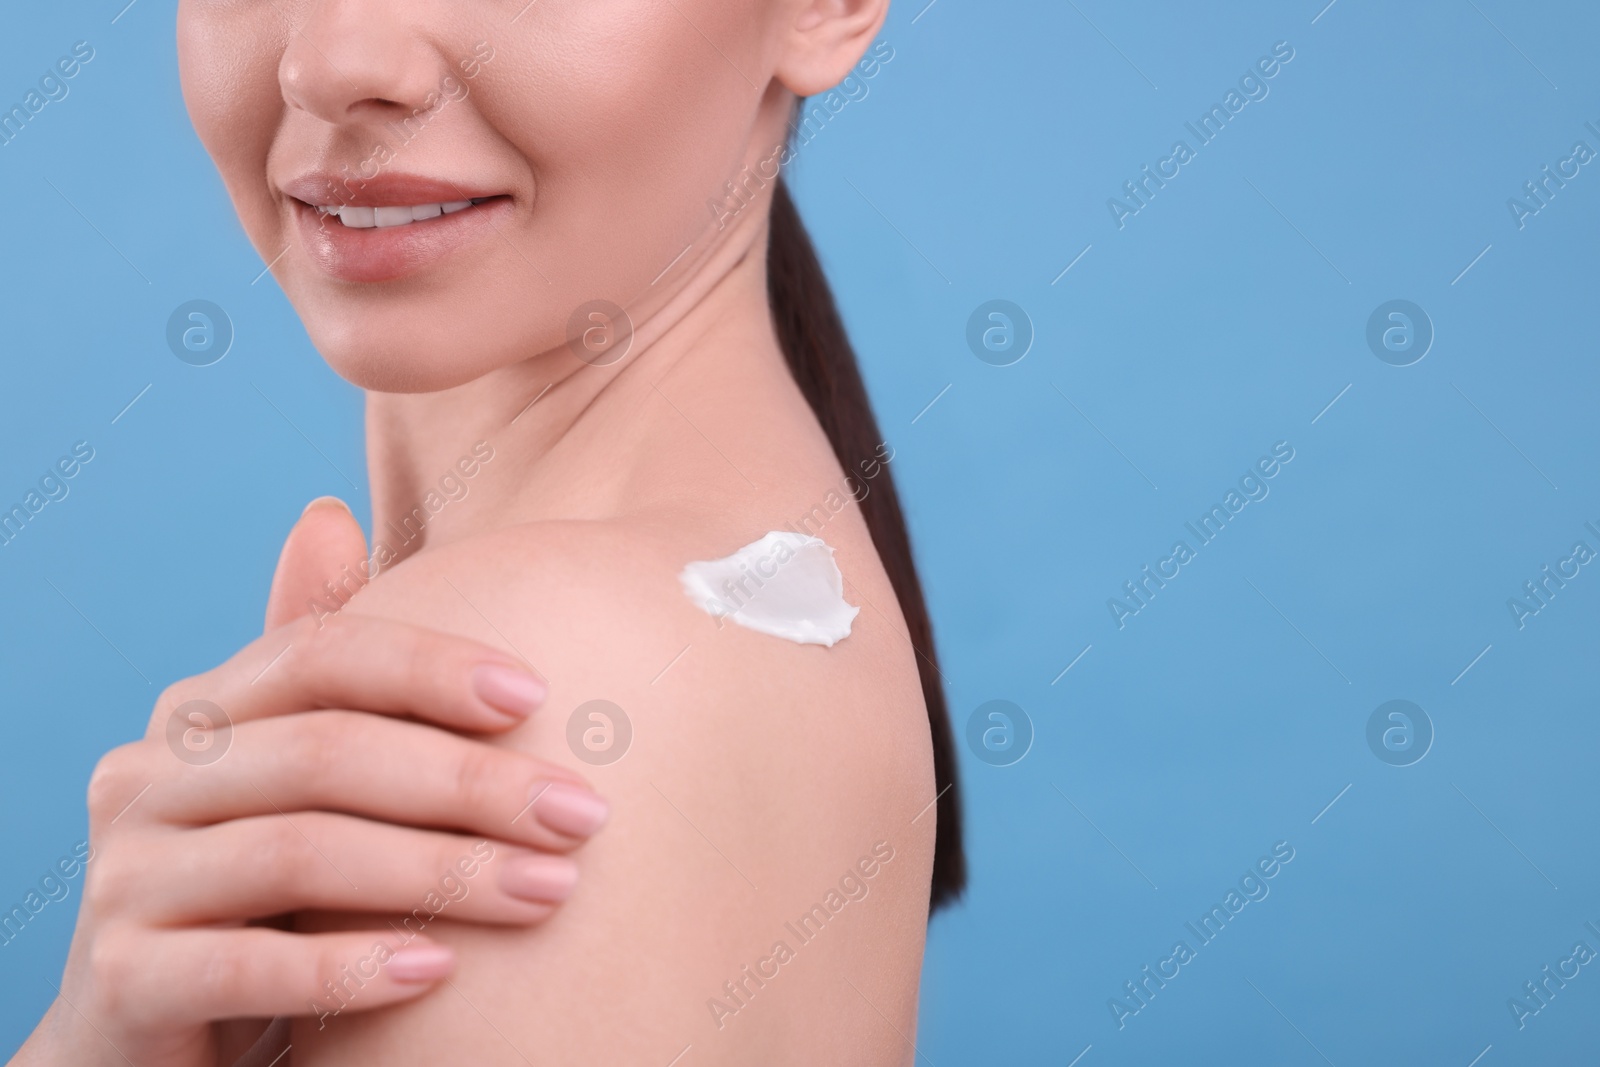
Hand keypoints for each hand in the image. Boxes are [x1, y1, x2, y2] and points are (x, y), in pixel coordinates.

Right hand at [13, 499, 608, 1066]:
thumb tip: (327, 514)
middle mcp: (146, 777)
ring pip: (298, 852)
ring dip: (440, 873)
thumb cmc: (259, 883)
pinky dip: (352, 965)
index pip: (321, 652)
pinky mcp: (122, 978)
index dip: (432, 663)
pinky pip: (248, 964)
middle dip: (472, 783)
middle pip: (327, 751)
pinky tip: (443, 971)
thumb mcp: (289, 769)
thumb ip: (317, 661)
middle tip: (584, 815)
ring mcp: (126, 877)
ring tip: (549, 891)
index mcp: (201, 711)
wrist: (154, 1025)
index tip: (542, 694)